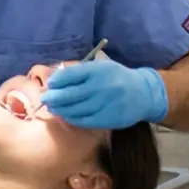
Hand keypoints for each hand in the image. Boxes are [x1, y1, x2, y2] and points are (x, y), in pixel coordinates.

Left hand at [41, 60, 167, 128]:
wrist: (143, 93)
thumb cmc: (116, 77)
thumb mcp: (101, 67)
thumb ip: (80, 72)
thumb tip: (55, 79)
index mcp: (99, 70)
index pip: (71, 75)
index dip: (57, 81)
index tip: (50, 84)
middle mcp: (102, 86)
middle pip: (71, 94)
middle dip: (54, 97)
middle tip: (45, 99)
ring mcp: (107, 104)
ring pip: (77, 109)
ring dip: (61, 110)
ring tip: (53, 108)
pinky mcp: (110, 118)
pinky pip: (86, 121)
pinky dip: (73, 119)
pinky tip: (67, 116)